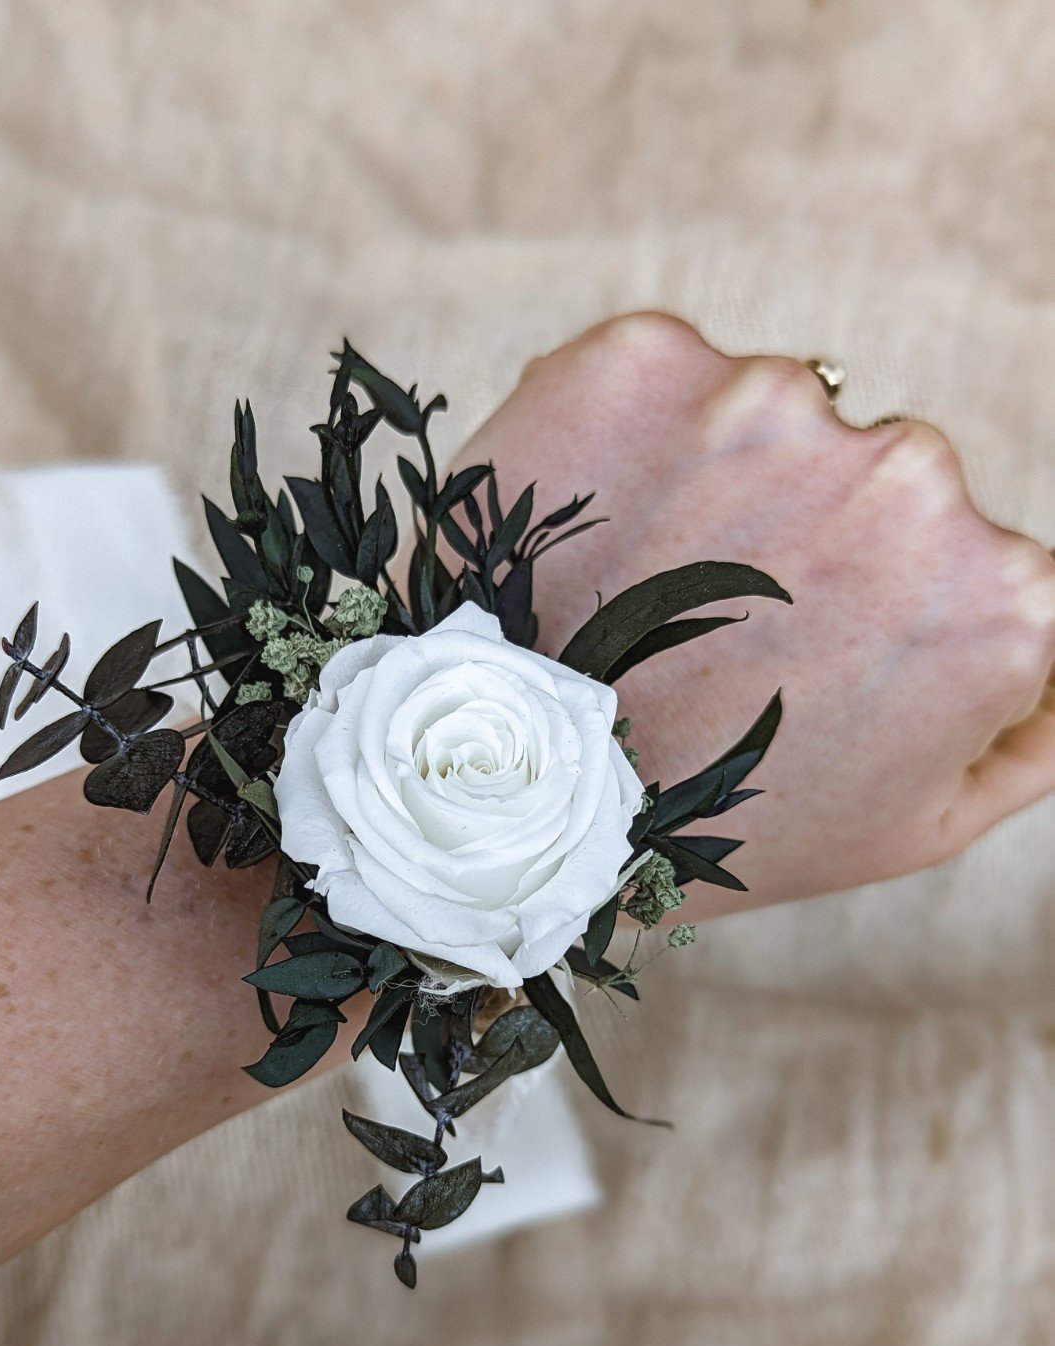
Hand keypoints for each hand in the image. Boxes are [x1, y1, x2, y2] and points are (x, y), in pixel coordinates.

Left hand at [452, 313, 1054, 913]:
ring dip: (724, 487)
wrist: (498, 800)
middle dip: (816, 543)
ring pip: (775, 424)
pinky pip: (668, 381)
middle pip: (884, 480)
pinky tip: (596, 534)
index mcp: (1002, 595)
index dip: (889, 616)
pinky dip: (634, 440)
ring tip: (645, 594)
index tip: (818, 660)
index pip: (979, 564)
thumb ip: (1036, 730)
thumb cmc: (713, 830)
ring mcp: (771, 406)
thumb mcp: (917, 823)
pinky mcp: (642, 361)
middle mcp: (908, 477)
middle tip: (715, 635)